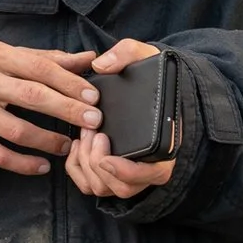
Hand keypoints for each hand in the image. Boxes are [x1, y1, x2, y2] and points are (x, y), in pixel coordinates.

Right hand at [0, 42, 102, 175]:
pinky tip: (43, 165)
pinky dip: (24, 164)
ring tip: (69, 145)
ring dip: (49, 140)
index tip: (94, 97)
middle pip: (31, 97)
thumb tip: (90, 59)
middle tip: (93, 121)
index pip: (39, 68)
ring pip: (16, 130)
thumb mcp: (11, 57)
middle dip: (66, 110)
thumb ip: (50, 60)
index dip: (69, 83)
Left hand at [67, 40, 176, 198]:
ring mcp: (128, 171)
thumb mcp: (146, 56)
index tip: (106, 156)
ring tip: (85, 134)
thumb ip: (128, 54)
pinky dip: (77, 168)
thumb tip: (102, 64)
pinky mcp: (109, 171)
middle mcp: (149, 165)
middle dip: (98, 162)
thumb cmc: (150, 75)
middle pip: (123, 188)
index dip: (128, 172)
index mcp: (166, 146)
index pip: (154, 175)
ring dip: (86, 164)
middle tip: (92, 133)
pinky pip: (89, 184)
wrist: (150, 87)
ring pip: (103, 188)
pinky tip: (78, 143)